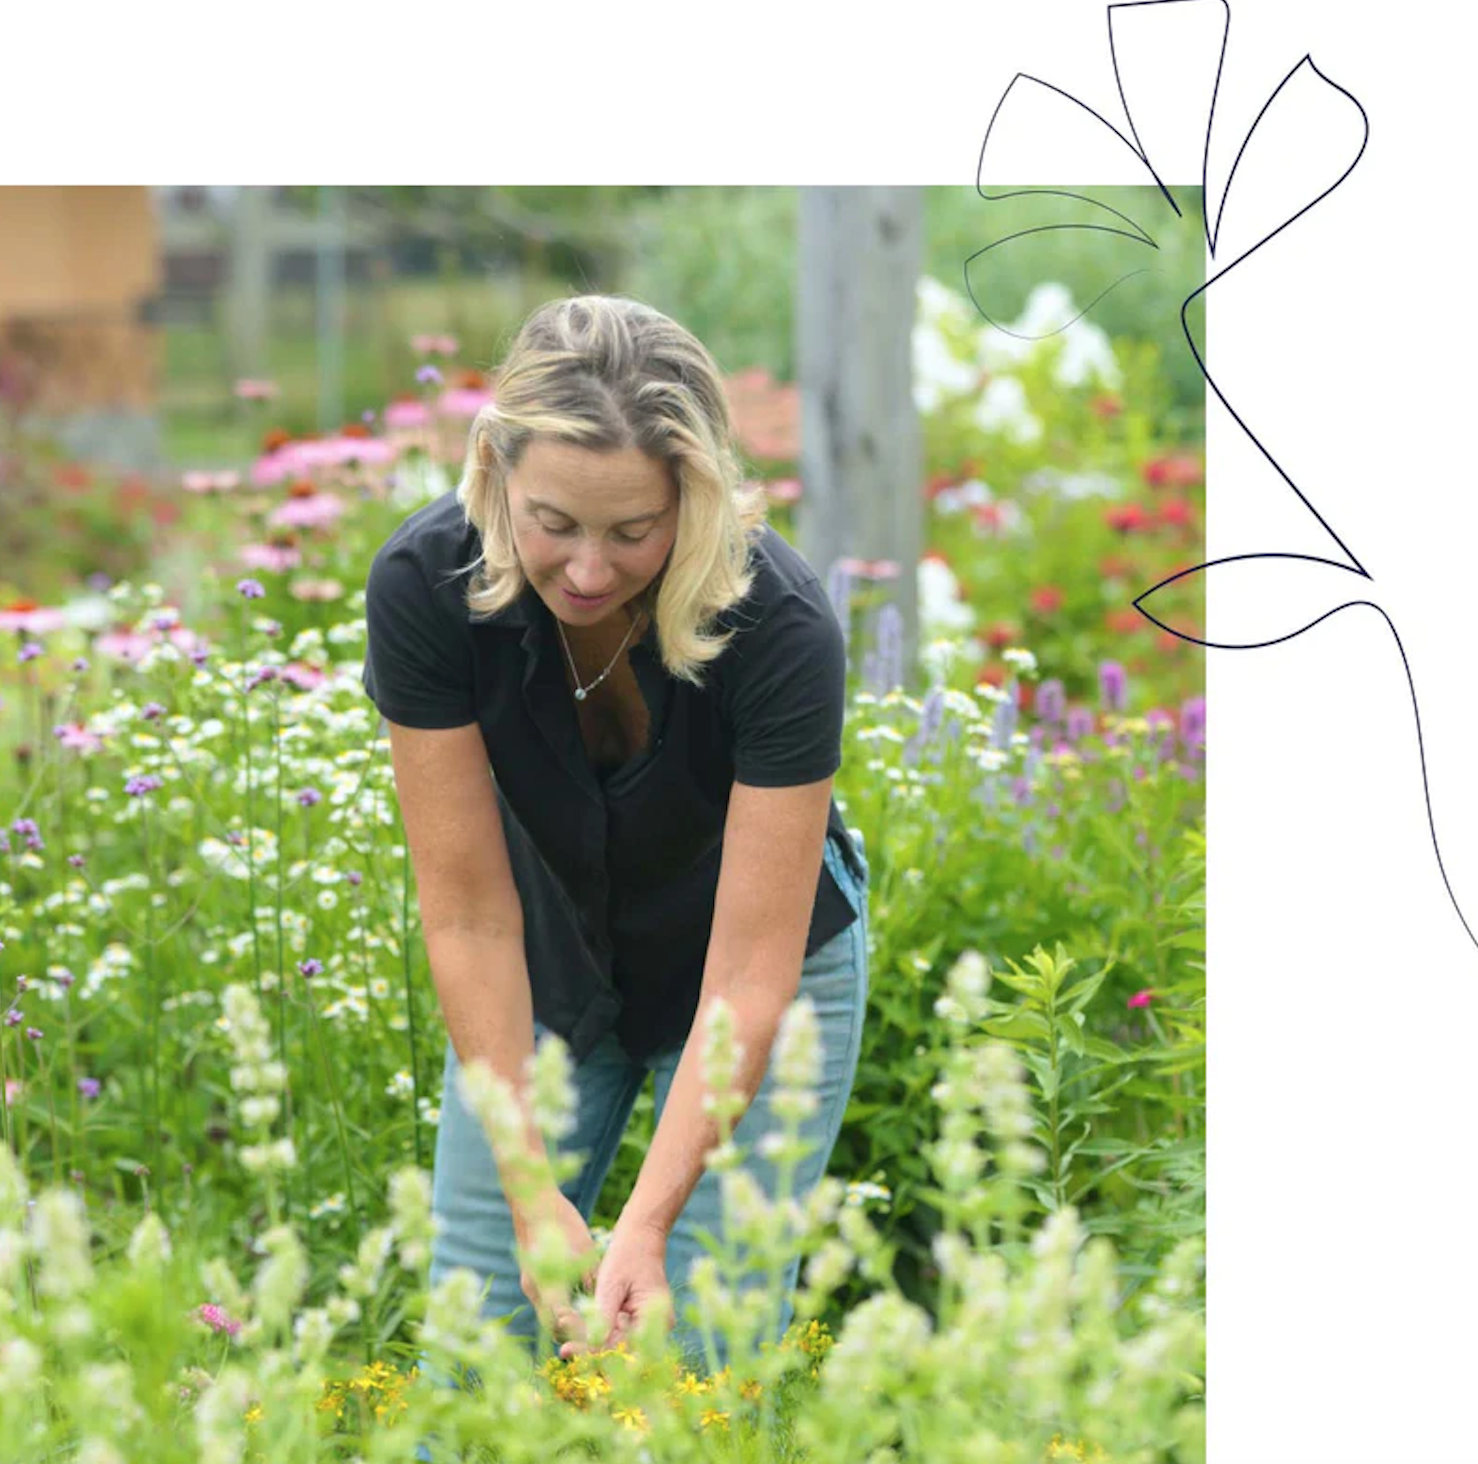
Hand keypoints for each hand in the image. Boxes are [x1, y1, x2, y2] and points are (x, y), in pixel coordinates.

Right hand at [513, 1190, 602, 1347]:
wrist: (534, 1203)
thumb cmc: (562, 1222)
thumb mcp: (584, 1249)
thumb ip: (592, 1278)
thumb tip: (605, 1302)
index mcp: (548, 1283)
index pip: (563, 1320)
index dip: (580, 1331)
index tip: (598, 1335)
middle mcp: (534, 1290)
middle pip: (552, 1325)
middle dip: (572, 1334)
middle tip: (596, 1335)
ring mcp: (530, 1285)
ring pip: (546, 1316)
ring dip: (564, 1324)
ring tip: (589, 1325)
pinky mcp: (531, 1279)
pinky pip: (544, 1304)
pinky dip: (558, 1310)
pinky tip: (576, 1306)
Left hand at [558, 1216, 674, 1358]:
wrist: (641, 1236)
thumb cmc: (628, 1255)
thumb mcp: (612, 1284)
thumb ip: (604, 1316)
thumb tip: (593, 1348)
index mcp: (655, 1319)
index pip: (625, 1348)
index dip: (597, 1355)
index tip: (570, 1351)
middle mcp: (655, 1328)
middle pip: (619, 1350)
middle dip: (590, 1350)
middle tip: (563, 1349)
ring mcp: (645, 1325)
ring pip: (614, 1343)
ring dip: (588, 1340)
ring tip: (563, 1332)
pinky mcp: (634, 1321)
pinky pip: (614, 1333)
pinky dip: (594, 1330)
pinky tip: (571, 1325)